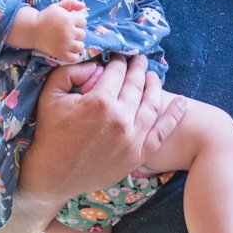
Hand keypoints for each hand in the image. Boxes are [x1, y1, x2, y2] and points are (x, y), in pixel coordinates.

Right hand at [20, 0, 88, 62]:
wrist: (32, 30)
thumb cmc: (45, 17)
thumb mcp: (57, 6)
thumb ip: (71, 3)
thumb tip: (83, 6)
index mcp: (69, 19)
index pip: (83, 22)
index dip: (77, 22)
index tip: (70, 23)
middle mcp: (69, 32)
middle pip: (83, 34)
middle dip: (76, 33)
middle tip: (68, 33)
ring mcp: (65, 44)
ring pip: (80, 46)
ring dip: (76, 44)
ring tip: (69, 42)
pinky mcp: (61, 54)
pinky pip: (75, 58)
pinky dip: (73, 56)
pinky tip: (68, 51)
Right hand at [25, 54, 186, 202]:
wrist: (54, 175)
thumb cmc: (50, 133)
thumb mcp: (50, 94)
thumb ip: (71, 71)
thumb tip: (95, 64)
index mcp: (100, 102)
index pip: (117, 72)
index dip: (118, 61)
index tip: (118, 57)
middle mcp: (120, 119)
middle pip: (136, 85)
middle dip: (138, 69)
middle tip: (140, 59)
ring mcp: (132, 139)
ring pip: (151, 105)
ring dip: (154, 86)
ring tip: (153, 76)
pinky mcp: (137, 155)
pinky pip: (161, 133)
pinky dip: (173, 116)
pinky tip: (182, 102)